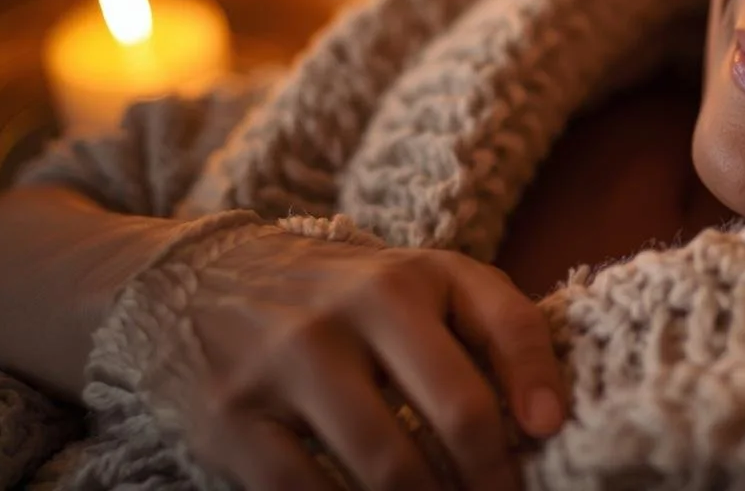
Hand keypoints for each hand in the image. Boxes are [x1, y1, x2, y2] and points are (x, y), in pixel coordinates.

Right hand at [160, 230, 564, 489]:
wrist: (193, 281)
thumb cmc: (339, 295)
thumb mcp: (417, 280)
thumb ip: (488, 325)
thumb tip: (545, 417)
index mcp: (414, 274)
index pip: (506, 324)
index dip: (540, 386)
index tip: (551, 433)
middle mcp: (356, 309)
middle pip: (458, 411)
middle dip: (494, 476)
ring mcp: (291, 363)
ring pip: (391, 468)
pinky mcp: (235, 418)